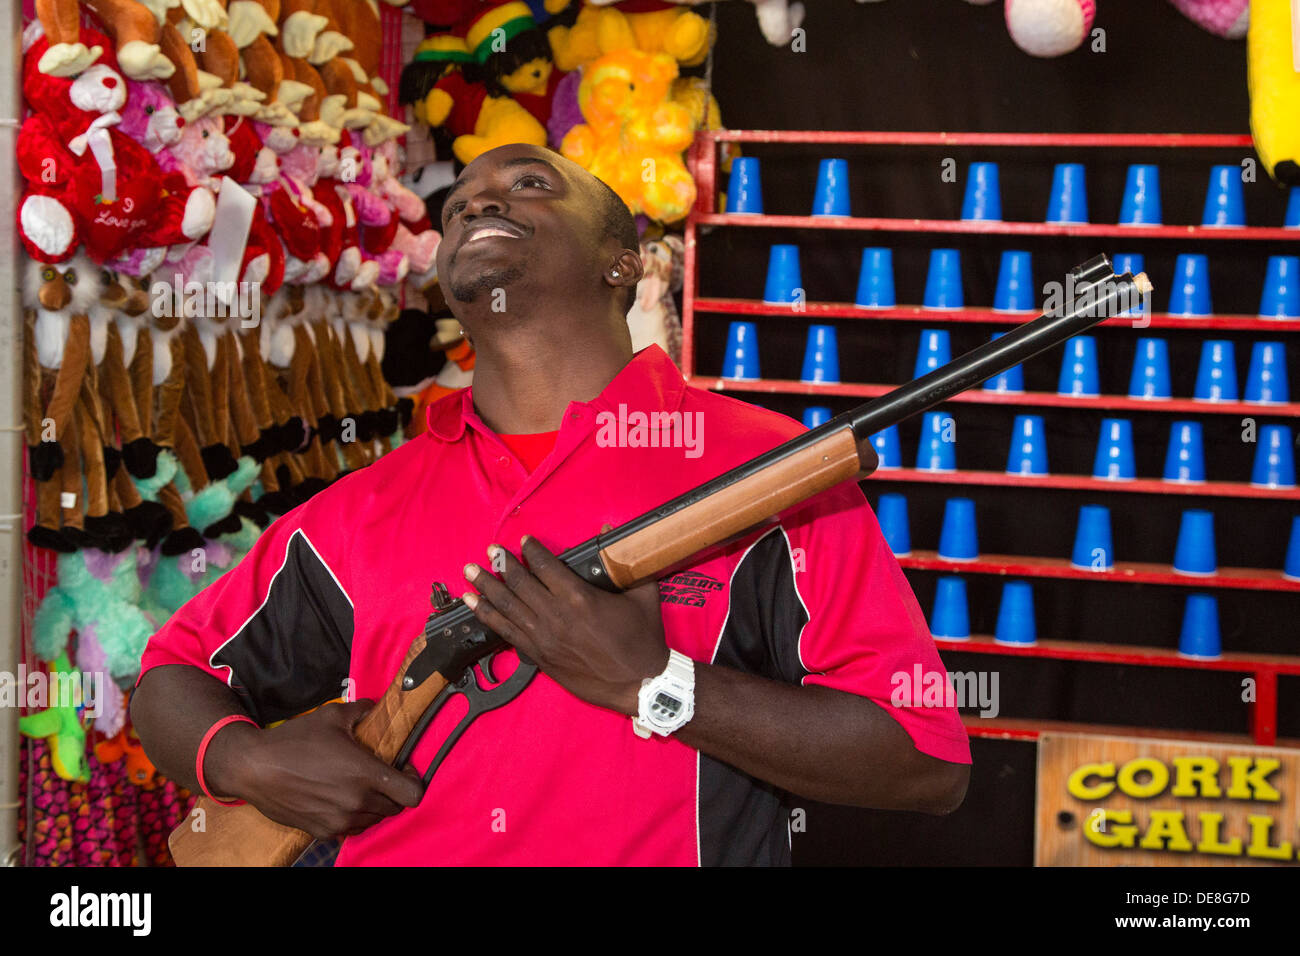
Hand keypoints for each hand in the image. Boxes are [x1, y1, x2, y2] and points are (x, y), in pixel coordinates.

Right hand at [208, 700, 424, 840]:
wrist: (254, 768)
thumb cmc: (293, 740)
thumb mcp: (331, 715)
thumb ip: (361, 710)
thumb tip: (375, 707)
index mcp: (365, 774)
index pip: (412, 794)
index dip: (413, 781)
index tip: (403, 769)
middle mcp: (357, 801)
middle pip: (395, 807)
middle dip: (393, 791)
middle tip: (381, 775)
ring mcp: (340, 820)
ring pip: (374, 819)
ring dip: (374, 805)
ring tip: (360, 786)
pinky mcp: (323, 831)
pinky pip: (352, 828)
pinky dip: (354, 816)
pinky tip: (342, 798)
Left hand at [462, 534, 669, 715]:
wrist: (639, 684)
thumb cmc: (643, 640)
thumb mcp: (643, 595)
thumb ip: (625, 562)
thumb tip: (608, 529)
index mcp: (579, 597)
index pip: (546, 566)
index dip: (532, 551)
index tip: (524, 541)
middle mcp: (556, 615)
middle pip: (519, 583)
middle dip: (501, 564)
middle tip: (489, 551)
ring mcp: (544, 637)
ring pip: (507, 606)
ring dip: (486, 587)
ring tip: (469, 572)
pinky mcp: (540, 656)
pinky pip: (507, 632)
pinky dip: (488, 616)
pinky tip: (473, 604)